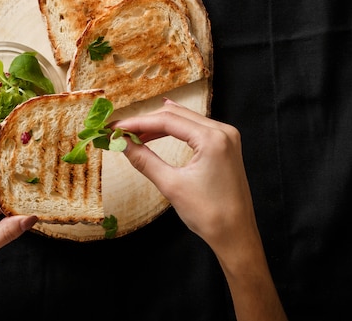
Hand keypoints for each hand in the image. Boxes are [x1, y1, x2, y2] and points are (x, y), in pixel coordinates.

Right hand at [113, 99, 286, 320]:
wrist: (236, 235)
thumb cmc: (208, 214)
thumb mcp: (171, 185)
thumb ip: (144, 159)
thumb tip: (121, 143)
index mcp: (212, 138)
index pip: (167, 120)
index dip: (137, 123)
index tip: (115, 128)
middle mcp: (223, 131)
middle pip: (176, 115)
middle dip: (146, 121)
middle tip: (120, 131)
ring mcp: (226, 137)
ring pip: (185, 120)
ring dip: (158, 125)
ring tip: (133, 135)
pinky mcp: (225, 146)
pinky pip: (194, 129)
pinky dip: (173, 131)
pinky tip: (156, 132)